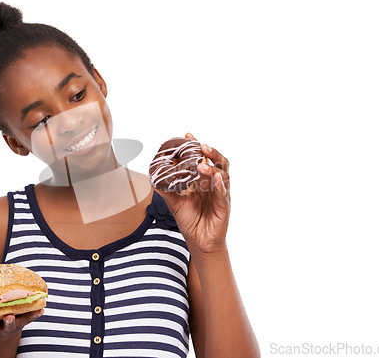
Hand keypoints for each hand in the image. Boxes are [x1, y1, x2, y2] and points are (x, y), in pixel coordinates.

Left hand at [154, 133, 230, 253]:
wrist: (199, 243)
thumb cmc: (191, 222)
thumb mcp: (175, 205)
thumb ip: (166, 192)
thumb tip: (153, 180)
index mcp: (203, 181)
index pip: (203, 159)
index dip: (197, 147)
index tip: (188, 136)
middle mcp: (214, 185)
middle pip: (218, 163)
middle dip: (211, 153)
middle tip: (201, 146)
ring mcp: (221, 194)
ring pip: (222, 175)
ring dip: (213, 168)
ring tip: (202, 165)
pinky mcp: (224, 206)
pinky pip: (224, 193)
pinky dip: (220, 185)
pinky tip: (214, 179)